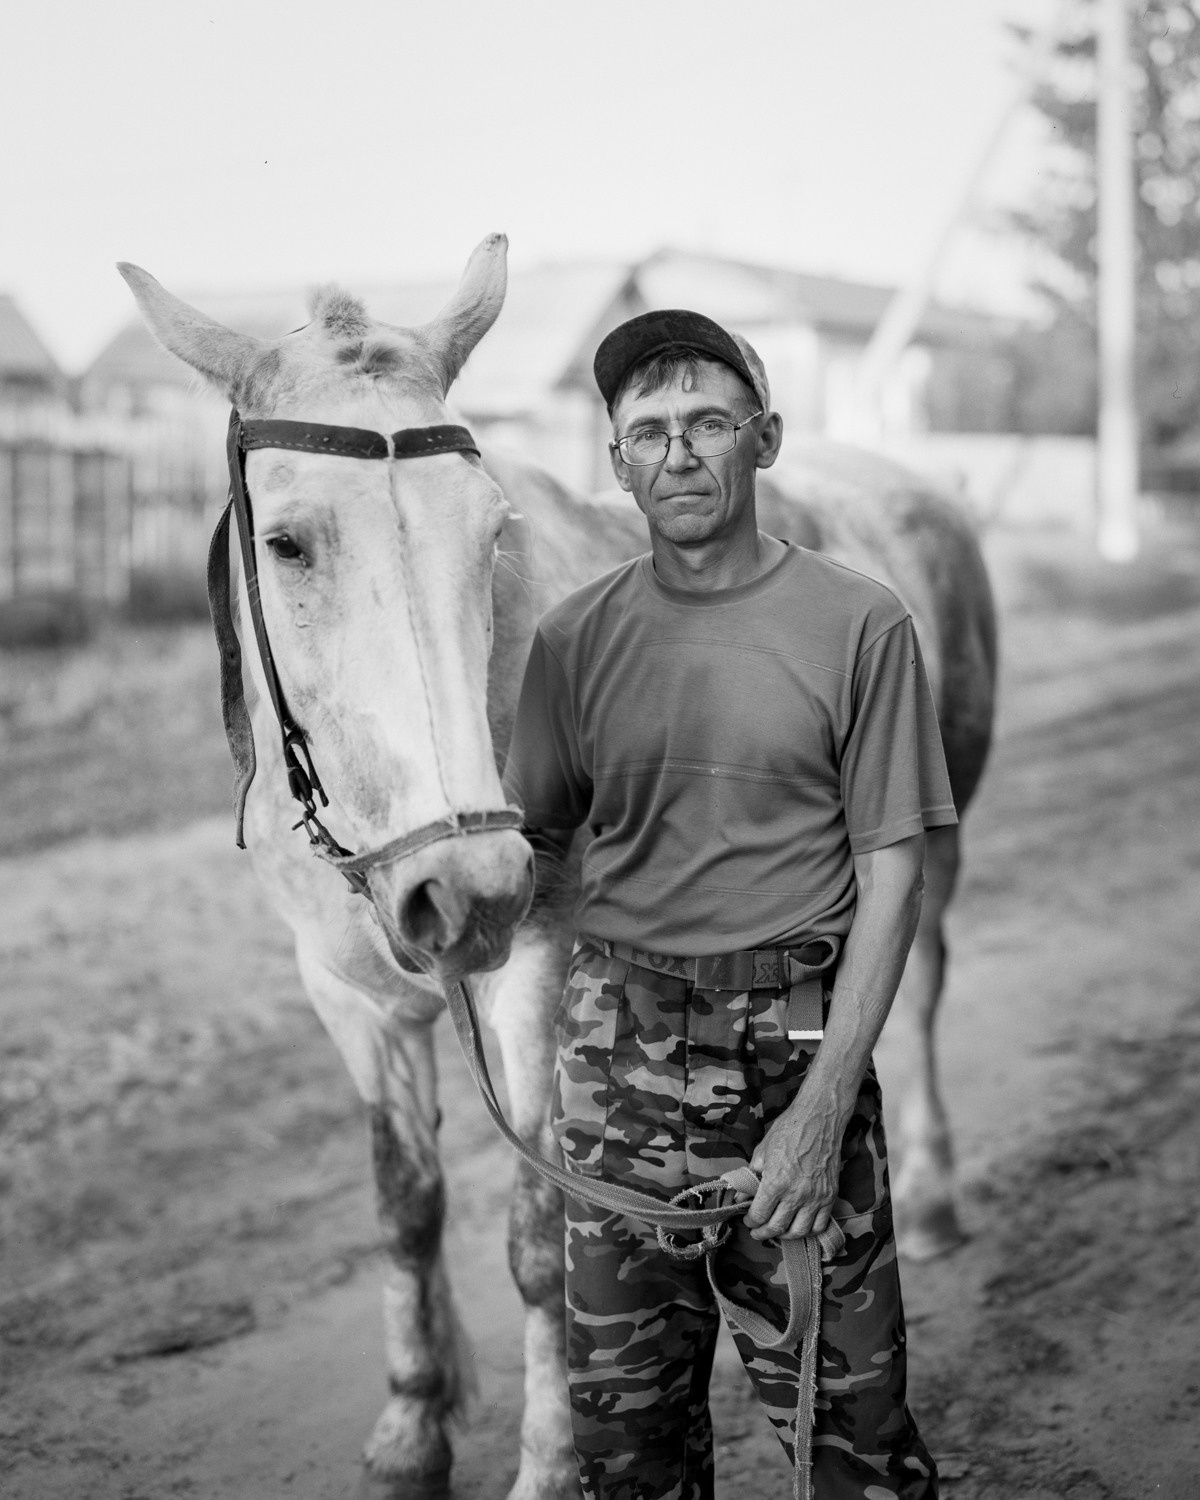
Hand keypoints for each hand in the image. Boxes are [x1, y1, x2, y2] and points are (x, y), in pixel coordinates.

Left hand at [744, 1093, 843, 1240]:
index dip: (751, 1222)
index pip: (759, 1215)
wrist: (819, 1120)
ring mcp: (815, 1198)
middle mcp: (796, 1195)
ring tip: (778, 1232)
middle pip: (777, 1228)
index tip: (748, 1221)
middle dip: (763, 1233)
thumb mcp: (762, 1151)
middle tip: (757, 1232)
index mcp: (775, 1183)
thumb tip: (742, 1195)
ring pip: (800, 1232)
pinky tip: (799, 1226)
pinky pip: (820, 1225)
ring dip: (785, 1236)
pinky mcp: (830, 1196)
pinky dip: (808, 1231)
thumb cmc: (788, 1131)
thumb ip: (752, 1176)